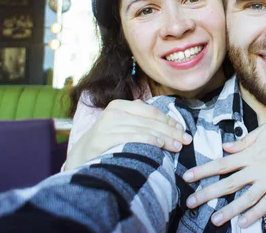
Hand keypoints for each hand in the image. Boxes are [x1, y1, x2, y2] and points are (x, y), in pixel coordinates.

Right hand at [64, 99, 191, 169]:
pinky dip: (148, 141)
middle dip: (171, 130)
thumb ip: (141, 122)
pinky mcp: (102, 139)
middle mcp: (113, 111)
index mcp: (119, 105)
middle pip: (150, 121)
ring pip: (144, 129)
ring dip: (164, 138)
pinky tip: (160, 146)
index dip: (169, 120)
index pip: (151, 111)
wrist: (79, 159)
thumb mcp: (122, 127)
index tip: (183, 130)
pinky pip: (131, 138)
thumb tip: (171, 126)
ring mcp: (106, 125)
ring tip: (178, 146)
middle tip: (186, 140)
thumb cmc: (107, 144)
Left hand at [182, 103, 265, 226]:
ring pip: (246, 198)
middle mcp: (258, 168)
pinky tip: (244, 223)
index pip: (221, 163)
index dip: (203, 171)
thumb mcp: (263, 130)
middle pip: (229, 183)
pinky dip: (256, 214)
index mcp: (250, 153)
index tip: (187, 177)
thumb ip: (243, 141)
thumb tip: (226, 146)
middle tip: (191, 202)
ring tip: (214, 220)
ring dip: (229, 210)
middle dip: (208, 193)